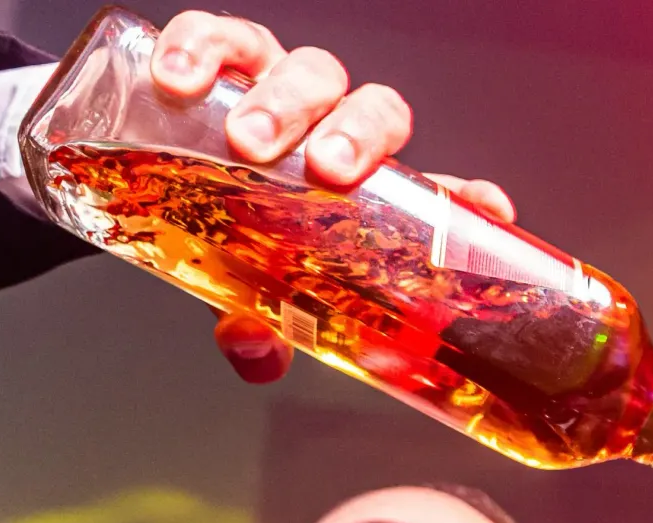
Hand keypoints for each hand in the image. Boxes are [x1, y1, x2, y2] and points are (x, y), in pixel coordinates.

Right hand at [147, 12, 516, 382]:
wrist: (165, 182)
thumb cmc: (235, 231)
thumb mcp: (258, 289)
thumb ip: (265, 322)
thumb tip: (256, 355)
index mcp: (361, 179)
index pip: (435, 192)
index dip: (462, 193)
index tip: (487, 209)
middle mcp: (331, 123)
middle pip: (369, 108)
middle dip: (354, 136)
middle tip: (322, 171)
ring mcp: (281, 83)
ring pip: (306, 69)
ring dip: (283, 101)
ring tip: (248, 141)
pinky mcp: (223, 57)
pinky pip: (221, 37)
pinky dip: (204, 48)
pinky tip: (182, 78)